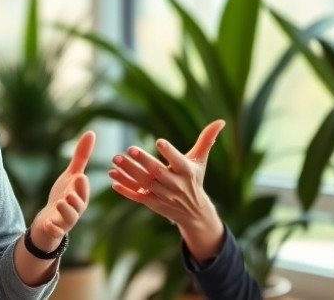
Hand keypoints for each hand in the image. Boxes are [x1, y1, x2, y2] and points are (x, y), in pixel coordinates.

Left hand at [28, 130, 95, 251]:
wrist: (51, 219)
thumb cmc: (65, 195)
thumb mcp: (71, 175)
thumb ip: (81, 156)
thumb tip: (92, 132)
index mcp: (80, 196)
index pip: (83, 190)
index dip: (82, 185)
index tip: (80, 176)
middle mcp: (75, 209)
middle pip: (78, 206)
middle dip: (75, 199)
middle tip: (69, 193)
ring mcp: (65, 221)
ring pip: (68, 219)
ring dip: (65, 211)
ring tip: (59, 203)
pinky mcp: (54, 230)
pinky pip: (55, 232)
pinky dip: (52, 229)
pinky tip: (47, 225)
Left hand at [108, 120, 225, 261]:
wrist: (194, 212)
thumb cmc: (195, 179)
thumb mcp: (200, 160)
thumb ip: (206, 140)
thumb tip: (220, 120)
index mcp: (186, 172)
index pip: (178, 161)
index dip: (169, 152)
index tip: (159, 141)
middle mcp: (175, 185)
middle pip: (157, 172)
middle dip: (143, 161)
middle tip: (129, 149)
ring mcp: (162, 195)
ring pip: (144, 183)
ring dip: (129, 172)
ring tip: (115, 159)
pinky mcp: (152, 203)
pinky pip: (137, 196)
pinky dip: (125, 189)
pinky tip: (112, 178)